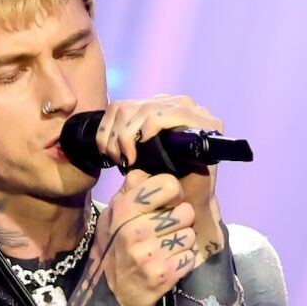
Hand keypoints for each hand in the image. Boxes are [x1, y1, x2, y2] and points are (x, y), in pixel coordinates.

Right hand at [90, 169, 198, 305]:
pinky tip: (168, 263)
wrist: (109, 293)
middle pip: (185, 211)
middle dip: (180, 221)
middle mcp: (136, 230)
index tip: (168, 202)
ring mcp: (150, 254)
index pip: (169, 184)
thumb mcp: (113, 213)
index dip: (173, 193)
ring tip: (164, 248)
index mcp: (125, 209)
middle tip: (165, 231)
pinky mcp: (163, 275)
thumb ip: (131, 190)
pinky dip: (183, 261)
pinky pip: (190, 257)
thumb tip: (147, 170)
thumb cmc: (114, 247)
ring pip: (189, 235)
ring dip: (181, 242)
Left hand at [96, 94, 223, 252]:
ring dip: (127, 134)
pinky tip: (141, 145)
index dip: (108, 127)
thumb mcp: (141, 155)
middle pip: (132, 106)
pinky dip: (146, 128)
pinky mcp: (202, 121)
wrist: (190, 201)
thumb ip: (129, 137)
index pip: (126, 105)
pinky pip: (163, 115)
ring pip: (145, 109)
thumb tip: (107, 135)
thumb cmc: (165, 180)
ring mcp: (193, 110)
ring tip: (126, 158)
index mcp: (162, 107)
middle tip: (114, 157)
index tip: (104, 151)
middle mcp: (179, 104)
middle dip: (117, 133)